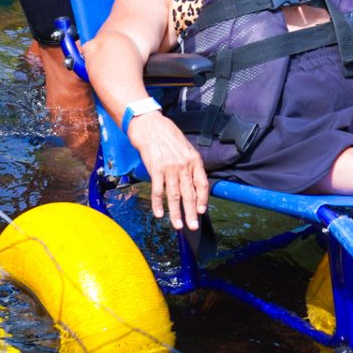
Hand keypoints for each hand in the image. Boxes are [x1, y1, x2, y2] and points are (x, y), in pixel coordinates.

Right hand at [127, 110, 207, 230]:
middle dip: (192, 213)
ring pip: (174, 196)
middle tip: (193, 227)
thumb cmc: (166, 135)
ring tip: (178, 225)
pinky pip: (158, 191)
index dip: (203, 199)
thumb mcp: (185, 147)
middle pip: (189, 194)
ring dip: (176, 213)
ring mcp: (170, 168)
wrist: (149, 125)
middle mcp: (184, 165)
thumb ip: (189, 164)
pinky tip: (159, 214)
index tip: (202, 211)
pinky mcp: (155, 169)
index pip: (202, 184)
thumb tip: (192, 182)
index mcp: (194, 160)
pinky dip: (158, 204)